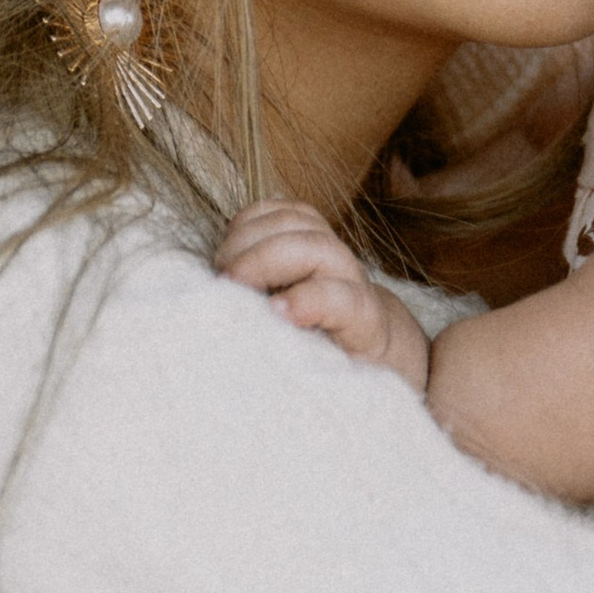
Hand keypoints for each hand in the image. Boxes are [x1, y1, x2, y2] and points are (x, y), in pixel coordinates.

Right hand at [217, 202, 432, 394]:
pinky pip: (280, 208)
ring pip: (295, 220)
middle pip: (316, 248)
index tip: (273, 313)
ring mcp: (331, 247)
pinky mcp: (311, 229)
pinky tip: (230, 246)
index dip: (310, 301)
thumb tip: (263, 369)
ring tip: (223, 269)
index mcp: (363, 322)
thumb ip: (307, 371)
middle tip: (228, 285)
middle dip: (265, 260)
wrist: (370, 336)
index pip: (348, 302)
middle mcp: (351, 276)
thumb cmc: (341, 367)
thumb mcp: (332, 383)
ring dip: (250, 238)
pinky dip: (249, 220)